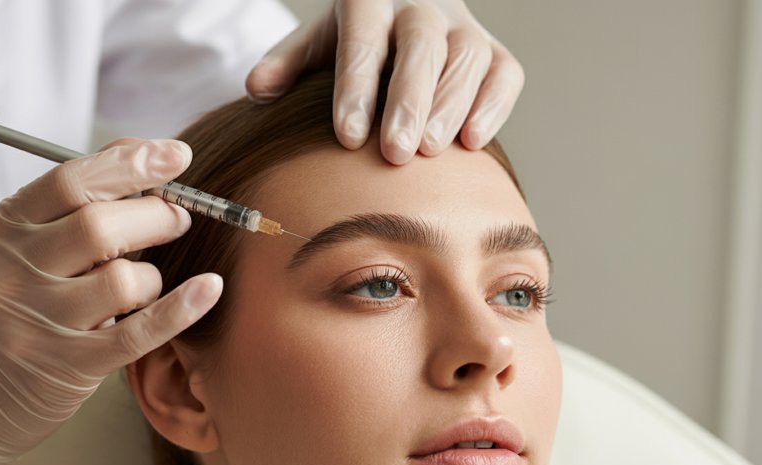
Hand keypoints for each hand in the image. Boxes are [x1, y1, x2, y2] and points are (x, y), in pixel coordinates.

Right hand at [0, 139, 221, 464]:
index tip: (177, 155)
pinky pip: (138, 332)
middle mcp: (9, 274)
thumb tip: (145, 150)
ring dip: (153, 273)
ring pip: (123, 280)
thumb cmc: (13, 308)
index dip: (131, 165)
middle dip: (155, 215)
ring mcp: (35, 323)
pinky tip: (209, 288)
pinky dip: (181, 308)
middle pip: (100, 227)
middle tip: (178, 217)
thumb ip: (75, 199)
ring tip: (148, 278)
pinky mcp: (66, 367)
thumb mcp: (21, 249)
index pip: (69, 182)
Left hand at [245, 0, 524, 164]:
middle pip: (421, 45)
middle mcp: (422, 6)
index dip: (356, 87)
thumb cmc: (355, 43)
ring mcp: (463, 27)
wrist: (403, 16)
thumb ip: (290, 64)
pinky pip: (504, 73)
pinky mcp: (495, 54)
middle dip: (408, 100)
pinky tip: (474, 142)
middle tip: (395, 152)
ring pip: (467, 57)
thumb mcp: (318, 45)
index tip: (347, 137)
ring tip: (430, 152)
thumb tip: (257, 89)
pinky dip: (493, 106)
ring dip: (450, 106)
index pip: (364, 38)